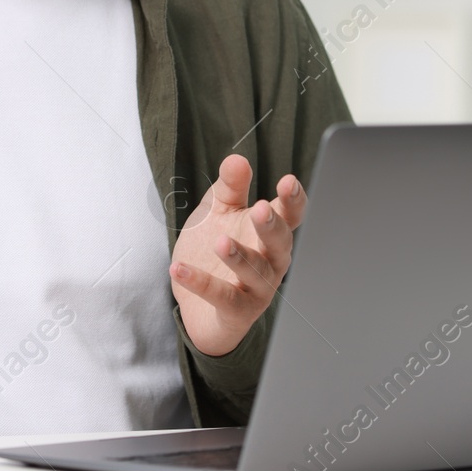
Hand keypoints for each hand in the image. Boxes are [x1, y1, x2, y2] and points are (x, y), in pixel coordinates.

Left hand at [169, 156, 304, 356]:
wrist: (197, 304)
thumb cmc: (214, 251)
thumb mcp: (219, 213)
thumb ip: (229, 188)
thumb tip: (237, 159)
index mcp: (270, 234)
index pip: (290, 216)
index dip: (293, 200)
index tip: (288, 181)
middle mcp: (271, 263)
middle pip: (280, 244)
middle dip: (271, 226)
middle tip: (260, 209)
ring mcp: (256, 289)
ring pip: (256, 273)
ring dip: (239, 257)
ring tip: (221, 241)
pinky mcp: (236, 311)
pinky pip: (222, 297)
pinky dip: (201, 283)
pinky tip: (178, 269)